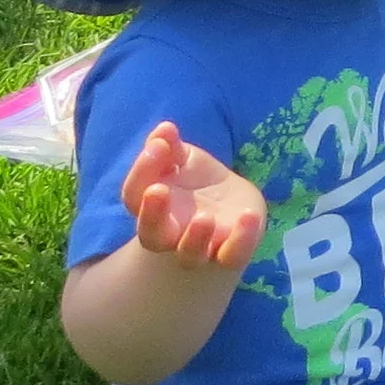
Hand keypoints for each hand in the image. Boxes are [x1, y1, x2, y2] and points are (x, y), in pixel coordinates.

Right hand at [121, 120, 266, 269]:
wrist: (234, 209)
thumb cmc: (198, 184)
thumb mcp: (184, 159)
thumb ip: (171, 147)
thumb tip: (164, 130)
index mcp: (153, 208)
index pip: (135, 195)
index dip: (142, 171)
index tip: (159, 146)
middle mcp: (170, 233)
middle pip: (152, 235)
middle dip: (152, 214)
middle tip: (158, 190)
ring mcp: (200, 248)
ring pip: (189, 254)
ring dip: (194, 238)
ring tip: (204, 216)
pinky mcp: (229, 252)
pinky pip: (232, 255)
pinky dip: (240, 240)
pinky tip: (249, 216)